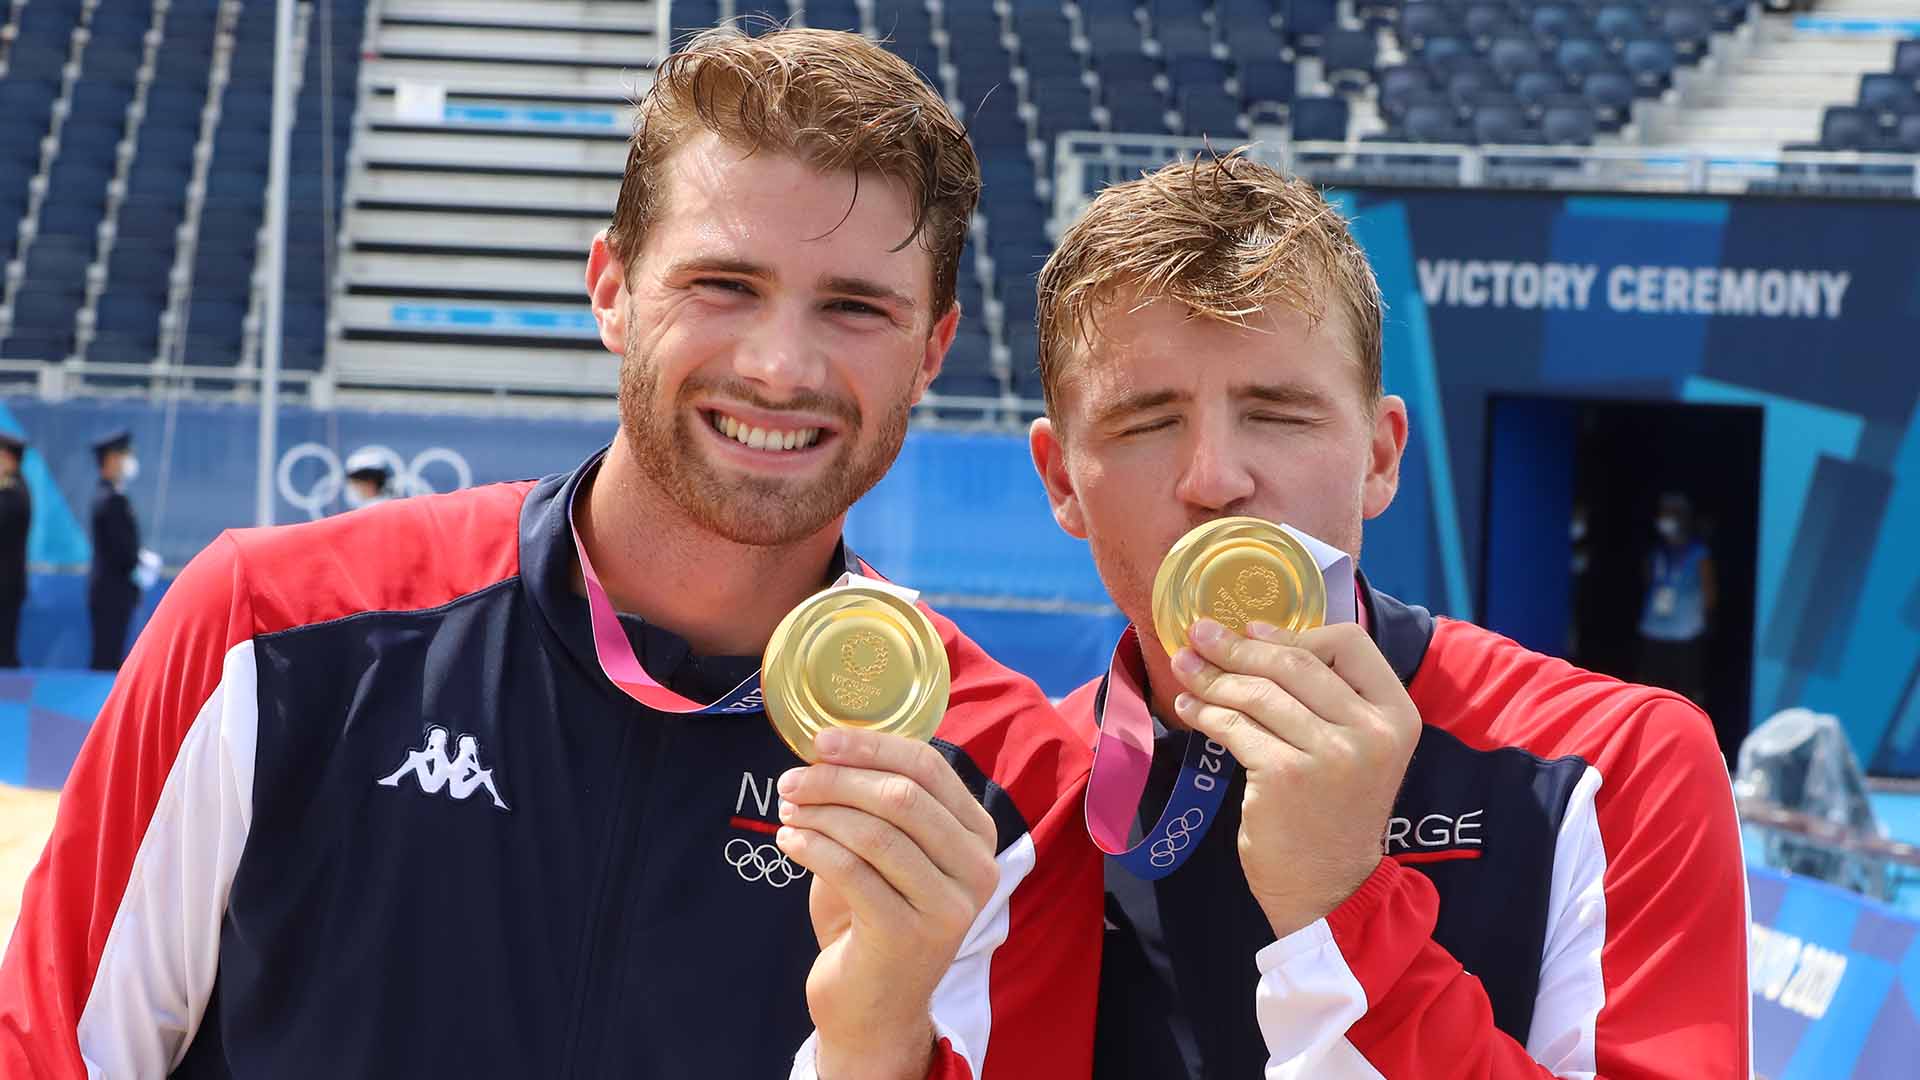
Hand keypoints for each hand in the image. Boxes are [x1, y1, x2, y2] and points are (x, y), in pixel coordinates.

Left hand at [775, 728, 1000, 1079]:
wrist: (874, 1009)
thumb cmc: (875, 917)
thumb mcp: (890, 852)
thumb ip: (880, 803)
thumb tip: (831, 745)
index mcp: (978, 836)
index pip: (929, 767)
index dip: (871, 746)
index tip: (820, 741)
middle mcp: (976, 870)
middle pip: (902, 796)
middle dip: (837, 779)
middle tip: (791, 780)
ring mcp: (947, 907)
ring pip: (875, 832)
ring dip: (819, 812)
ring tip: (786, 809)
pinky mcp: (907, 935)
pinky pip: (851, 871)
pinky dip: (812, 847)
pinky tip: (789, 840)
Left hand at [1169, 619, 1420, 938]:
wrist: (1328, 887)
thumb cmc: (1334, 810)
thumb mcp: (1358, 748)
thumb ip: (1330, 698)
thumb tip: (1257, 637)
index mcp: (1396, 714)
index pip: (1349, 643)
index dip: (1294, 632)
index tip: (1250, 630)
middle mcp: (1371, 732)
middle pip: (1294, 664)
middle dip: (1238, 647)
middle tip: (1199, 634)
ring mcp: (1331, 755)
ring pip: (1259, 694)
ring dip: (1213, 677)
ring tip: (1185, 668)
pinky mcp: (1286, 776)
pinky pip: (1236, 728)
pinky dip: (1206, 713)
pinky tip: (1189, 707)